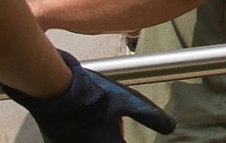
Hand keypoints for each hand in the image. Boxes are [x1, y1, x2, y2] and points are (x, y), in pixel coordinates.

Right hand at [0, 49, 174, 141]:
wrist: (53, 88)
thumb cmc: (92, 94)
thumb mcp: (128, 101)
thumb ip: (150, 116)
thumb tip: (172, 128)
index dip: (125, 141)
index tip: (123, 133)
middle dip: (115, 137)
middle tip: (116, 124)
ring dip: (101, 137)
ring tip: (98, 123)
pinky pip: (75, 141)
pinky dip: (83, 135)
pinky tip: (83, 123)